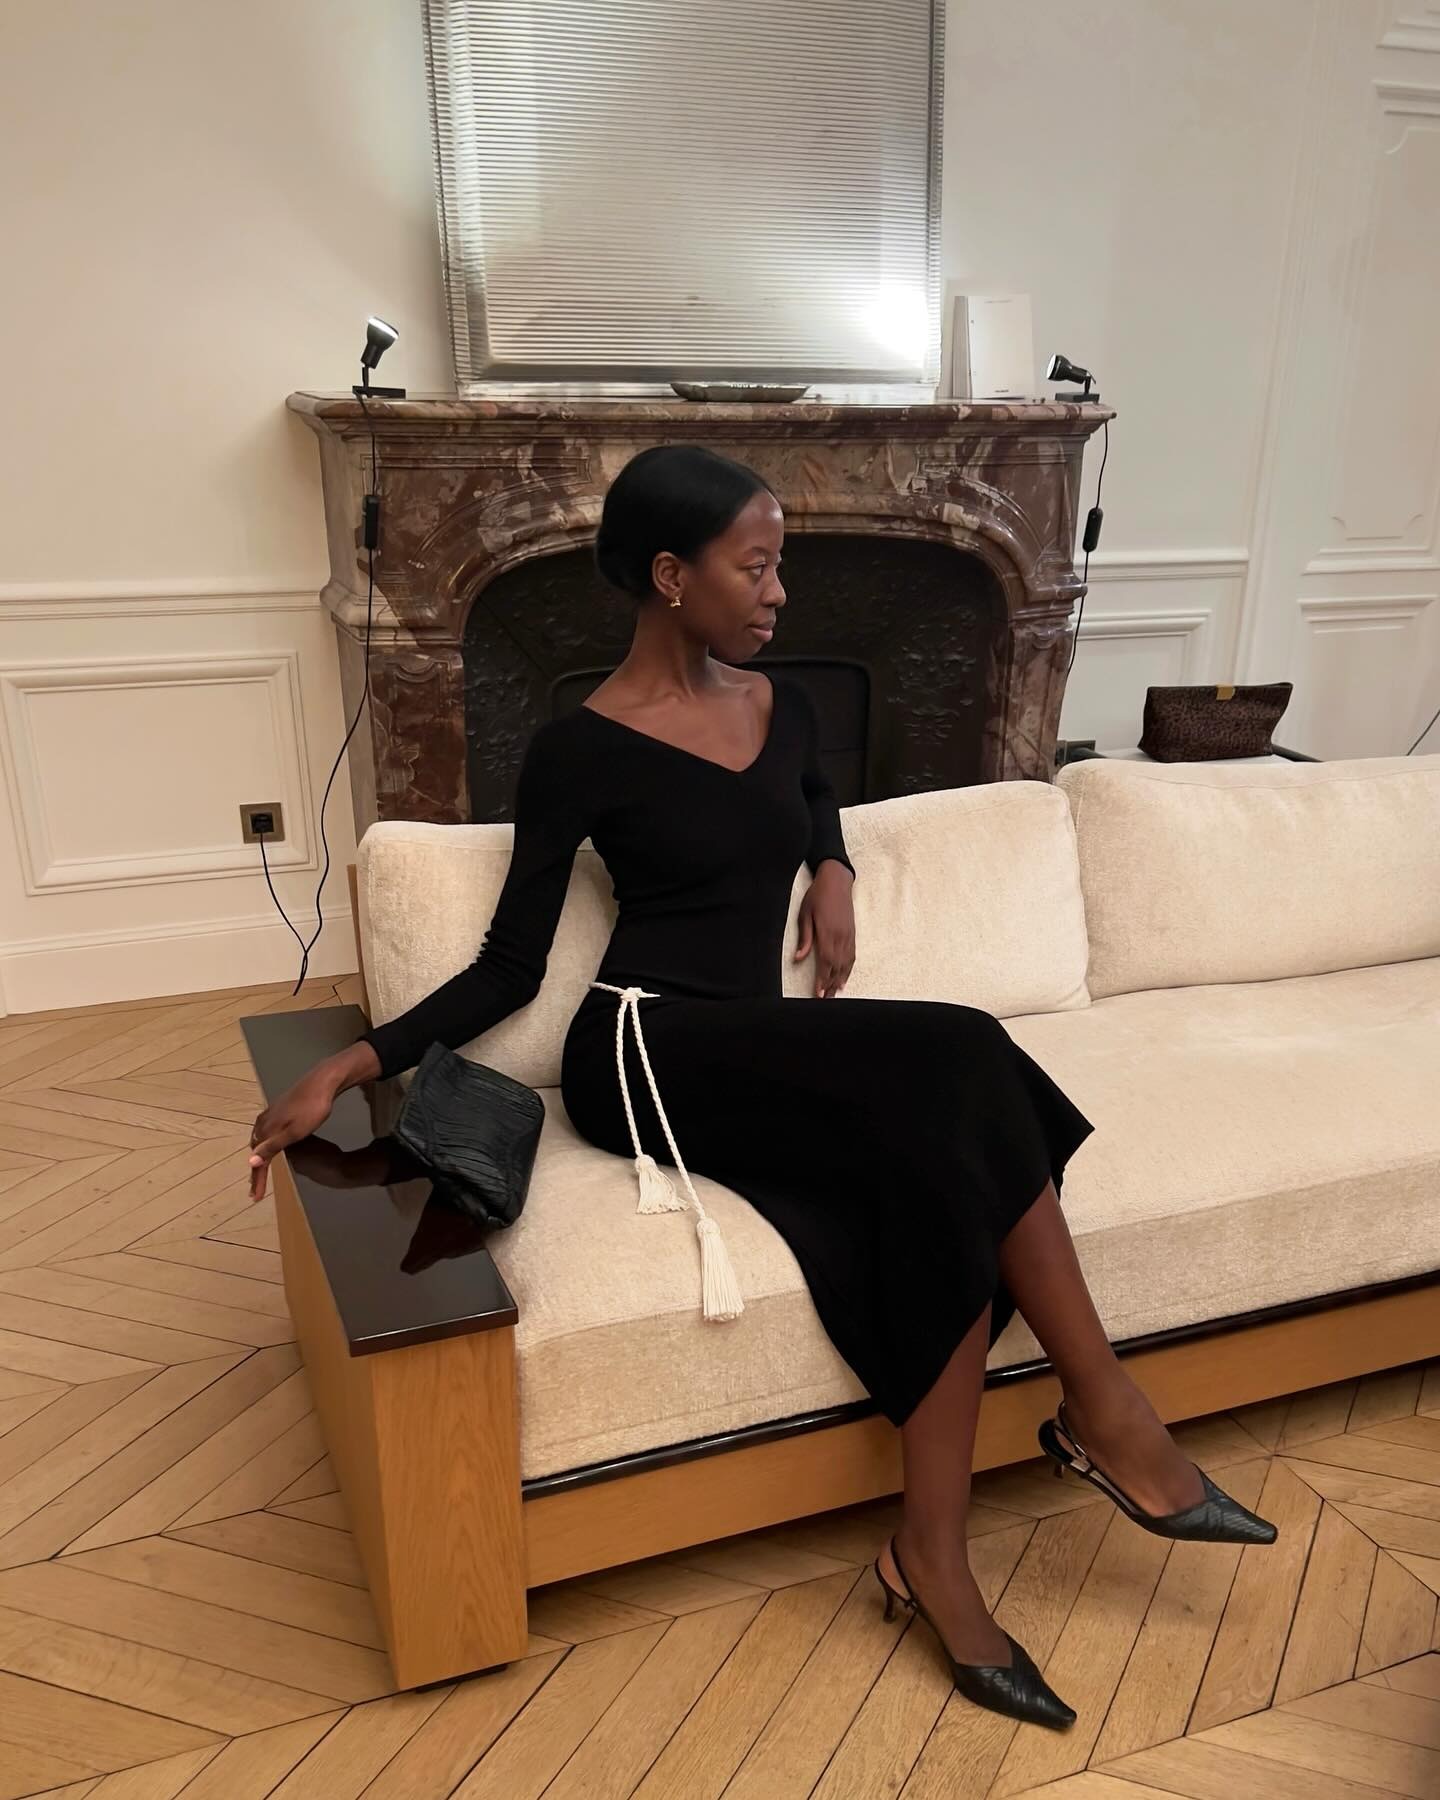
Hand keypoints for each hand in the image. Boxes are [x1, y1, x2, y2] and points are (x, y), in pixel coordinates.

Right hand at [247, 1072, 338, 1201]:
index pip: (259, 1161)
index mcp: (266, 1130)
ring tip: (259, 1169)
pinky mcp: (279, 1108)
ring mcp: (270, 1113)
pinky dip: (264, 1142)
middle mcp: (264, 1122)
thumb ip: (273, 1147)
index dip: (258, 1180)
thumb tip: (250, 1162)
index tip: (256, 1197)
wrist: (322, 1081)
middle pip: (255, 1151)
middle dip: (256, 1170)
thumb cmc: (312, 1109)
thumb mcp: (294, 1132)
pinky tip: (269, 1142)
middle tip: (256, 1188)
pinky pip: (265, 1131)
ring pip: (259, 1139)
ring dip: (259, 1155)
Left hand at [795, 862, 855, 998]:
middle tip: (823, 1000)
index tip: (818, 994)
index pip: (825, 962)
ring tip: (833, 994)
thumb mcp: (805, 914)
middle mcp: (840, 937)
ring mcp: (848, 936)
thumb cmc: (817, 895)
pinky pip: (851, 956)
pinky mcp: (852, 934)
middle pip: (836, 967)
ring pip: (845, 964)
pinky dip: (848, 970)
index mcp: (827, 932)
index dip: (822, 980)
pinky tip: (843, 979)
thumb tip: (798, 958)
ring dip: (839, 980)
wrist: (837, 880)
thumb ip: (804, 938)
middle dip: (829, 985)